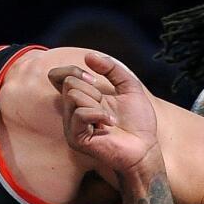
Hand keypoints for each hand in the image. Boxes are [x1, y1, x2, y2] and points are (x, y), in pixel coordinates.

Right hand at [47, 51, 158, 172]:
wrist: (145, 147)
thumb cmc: (138, 122)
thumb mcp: (130, 86)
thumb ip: (112, 69)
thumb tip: (89, 56)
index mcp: (82, 98)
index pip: (58, 76)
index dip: (72, 71)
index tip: (92, 78)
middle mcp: (72, 111)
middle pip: (69, 83)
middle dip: (93, 90)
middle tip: (107, 106)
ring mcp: (72, 126)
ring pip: (73, 96)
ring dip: (98, 103)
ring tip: (109, 118)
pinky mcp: (76, 138)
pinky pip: (80, 114)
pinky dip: (99, 114)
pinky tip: (110, 124)